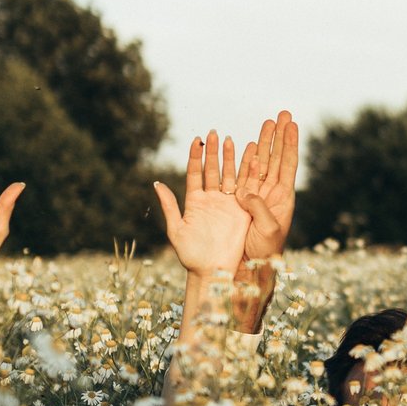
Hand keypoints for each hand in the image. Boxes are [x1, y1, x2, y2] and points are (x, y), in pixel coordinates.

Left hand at [154, 130, 250, 276]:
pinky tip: (249, 160)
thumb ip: (169, 206)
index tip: (196, 139)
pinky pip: (244, 191)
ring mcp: (227, 205)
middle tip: (214, 133)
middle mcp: (211, 200)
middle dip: (213, 152)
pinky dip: (246, 176)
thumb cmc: (191, 256)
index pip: (195, 174)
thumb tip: (157, 183)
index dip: (195, 157)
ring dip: (229, 159)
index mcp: (194, 202)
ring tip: (230, 140)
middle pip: (212, 171)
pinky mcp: (241, 212)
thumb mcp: (176, 230)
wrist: (213, 271)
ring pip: (228, 177)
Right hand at [234, 110, 298, 263]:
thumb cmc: (264, 251)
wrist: (252, 266)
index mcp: (284, 197)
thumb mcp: (267, 229)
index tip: (292, 124)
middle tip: (283, 113)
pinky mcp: (243, 200)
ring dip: (264, 142)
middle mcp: (273, 192)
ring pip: (261, 162)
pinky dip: (247, 158)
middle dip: (279, 135)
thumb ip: (259, 207)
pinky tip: (249, 145)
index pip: (288, 163)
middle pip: (277, 156)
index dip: (290, 143)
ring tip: (269, 121)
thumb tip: (246, 190)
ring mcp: (258, 194)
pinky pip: (245, 174)